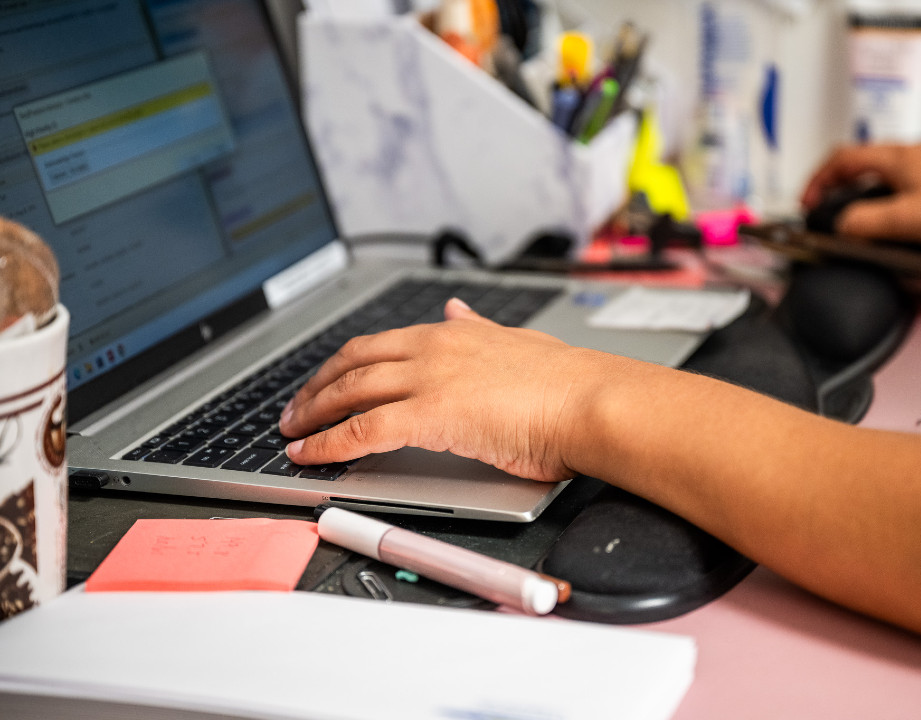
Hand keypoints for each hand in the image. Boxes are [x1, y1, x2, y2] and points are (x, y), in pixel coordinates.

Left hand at [278, 298, 604, 481]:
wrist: (590, 401)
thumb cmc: (568, 382)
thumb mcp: (515, 341)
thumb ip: (479, 328)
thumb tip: (456, 311)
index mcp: (451, 334)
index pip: (378, 344)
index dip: (341, 365)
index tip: (325, 381)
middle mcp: (432, 349)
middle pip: (353, 364)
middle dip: (316, 388)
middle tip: (294, 409)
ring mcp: (429, 380)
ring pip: (350, 392)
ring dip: (313, 413)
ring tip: (292, 433)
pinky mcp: (430, 416)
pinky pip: (362, 430)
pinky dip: (328, 443)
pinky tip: (310, 455)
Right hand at [800, 141, 920, 247]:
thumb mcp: (906, 220)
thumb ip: (864, 224)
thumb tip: (840, 227)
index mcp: (898, 157)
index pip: (842, 159)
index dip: (817, 180)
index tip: (808, 202)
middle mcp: (914, 155)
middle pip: (861, 163)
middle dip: (837, 186)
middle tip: (827, 208)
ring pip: (884, 175)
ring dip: (863, 193)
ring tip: (858, 218)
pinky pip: (906, 185)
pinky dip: (888, 199)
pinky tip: (896, 220)